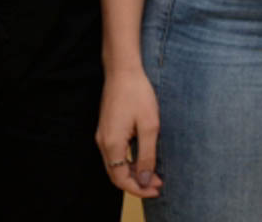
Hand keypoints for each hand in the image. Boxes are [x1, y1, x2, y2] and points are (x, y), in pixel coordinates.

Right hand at [96, 68, 163, 197]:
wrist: (122, 70)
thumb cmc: (138, 94)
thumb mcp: (149, 125)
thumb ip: (147, 155)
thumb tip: (145, 180)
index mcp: (112, 144)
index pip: (121, 179)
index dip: (139, 189)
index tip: (157, 190)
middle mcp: (103, 143)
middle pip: (116, 175)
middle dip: (137, 184)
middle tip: (159, 185)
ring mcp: (103, 135)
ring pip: (114, 165)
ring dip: (133, 173)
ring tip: (154, 175)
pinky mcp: (107, 129)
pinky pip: (114, 154)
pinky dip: (127, 162)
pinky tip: (142, 159)